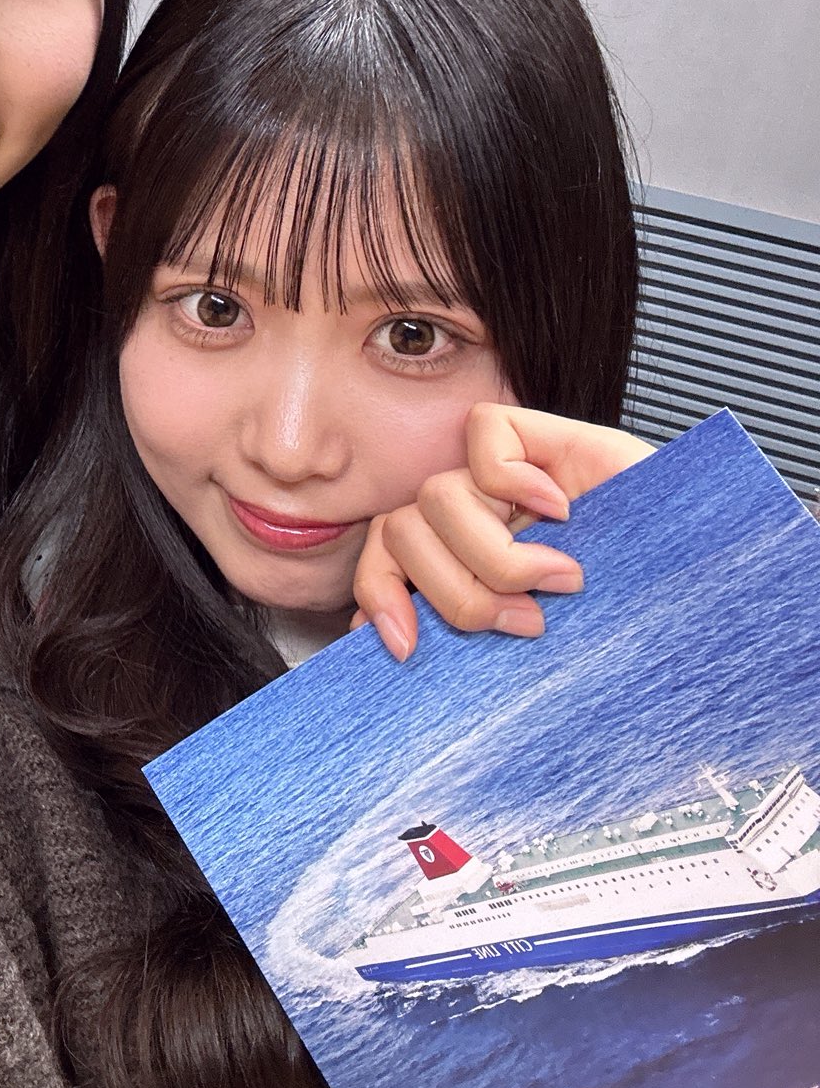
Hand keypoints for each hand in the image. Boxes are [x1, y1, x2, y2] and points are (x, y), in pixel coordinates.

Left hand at [353, 404, 654, 659]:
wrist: (706, 585)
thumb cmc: (630, 621)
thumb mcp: (538, 648)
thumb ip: (469, 641)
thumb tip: (395, 652)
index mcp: (458, 562)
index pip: (381, 558)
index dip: (380, 597)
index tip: (407, 647)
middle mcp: (472, 516)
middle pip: (401, 533)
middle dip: (457, 592)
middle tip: (525, 621)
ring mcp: (503, 475)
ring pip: (437, 496)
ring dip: (496, 554)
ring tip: (558, 580)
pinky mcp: (542, 435)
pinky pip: (484, 435)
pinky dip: (515, 479)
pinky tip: (561, 512)